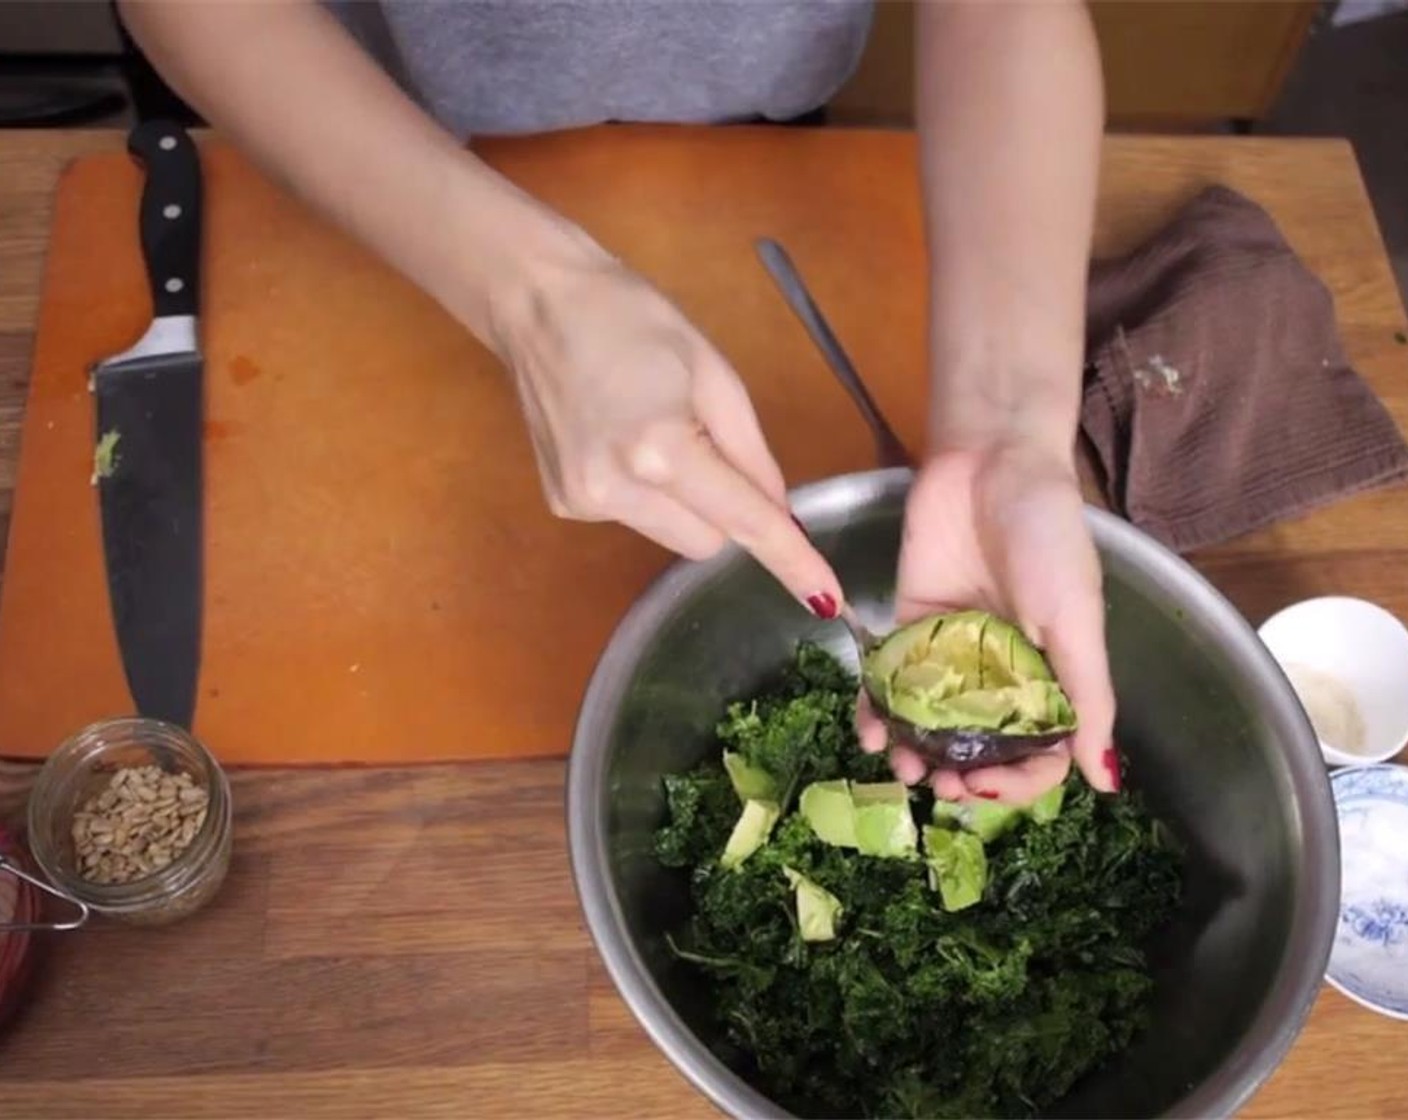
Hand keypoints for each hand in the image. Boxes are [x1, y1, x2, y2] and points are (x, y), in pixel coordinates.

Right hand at [496, 246, 841, 612]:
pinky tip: (621, 441)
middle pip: (710, 543)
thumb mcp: (713, 373)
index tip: (827, 600)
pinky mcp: (564, 505)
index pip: (744, 521)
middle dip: (727, 510)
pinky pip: (636, 521)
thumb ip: (752, 453)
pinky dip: (646, 495)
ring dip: (686, 504)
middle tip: (707, 443)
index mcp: (661, 449)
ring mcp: (584, 503)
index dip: (791, 560)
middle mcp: (617, 490)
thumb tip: (780, 514)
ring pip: (673, 537)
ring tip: (655, 432)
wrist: (536, 301)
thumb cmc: (632, 318)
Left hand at [856, 444, 1118, 803]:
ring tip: (900, 763)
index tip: (985, 790)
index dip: (1015, 784)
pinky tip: (867, 729)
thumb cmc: (1048, 535)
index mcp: (1052, 676)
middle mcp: (1000, 672)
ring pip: (929, 723)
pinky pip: (890, 680)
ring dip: (914, 751)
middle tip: (938, 786)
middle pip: (980, 748)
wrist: (990, 461)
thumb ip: (1088, 698)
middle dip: (960, 777)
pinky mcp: (907, 626)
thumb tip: (1105, 782)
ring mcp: (951, 652)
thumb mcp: (1077, 620)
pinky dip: (876, 710)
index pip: (1038, 754)